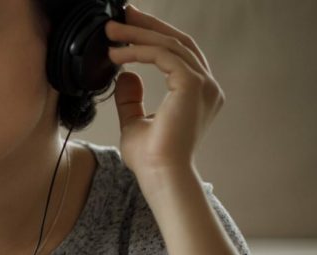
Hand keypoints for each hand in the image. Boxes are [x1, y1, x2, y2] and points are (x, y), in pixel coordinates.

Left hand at [105, 4, 223, 191]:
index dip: (154, 36)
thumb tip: (125, 75)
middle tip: (121, 14)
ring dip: (137, 35)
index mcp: (198, 93)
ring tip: (110, 32)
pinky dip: (138, 51)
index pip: (179, 53)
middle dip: (148, 25)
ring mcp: (203, 85)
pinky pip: (163, 56)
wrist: (161, 176)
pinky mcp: (191, 85)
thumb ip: (131, 99)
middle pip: (178, 41)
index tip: (128, 26)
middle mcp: (207, 86)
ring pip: (170, 45)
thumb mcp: (135, 123)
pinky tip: (116, 54)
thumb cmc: (151, 159)